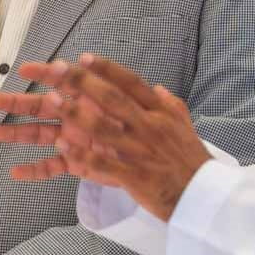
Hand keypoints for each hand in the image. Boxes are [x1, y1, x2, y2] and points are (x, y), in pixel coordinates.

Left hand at [0, 54, 212, 220]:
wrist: (203, 197)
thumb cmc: (191, 160)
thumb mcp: (184, 125)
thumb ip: (169, 104)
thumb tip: (156, 88)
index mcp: (160, 112)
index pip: (131, 83)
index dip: (106, 69)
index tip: (83, 57)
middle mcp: (150, 127)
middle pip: (112, 99)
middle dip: (83, 82)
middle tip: (56, 69)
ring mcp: (141, 152)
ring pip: (103, 128)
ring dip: (75, 113)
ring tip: (51, 101)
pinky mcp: (134, 177)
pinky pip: (103, 164)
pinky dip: (81, 155)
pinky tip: (60, 147)